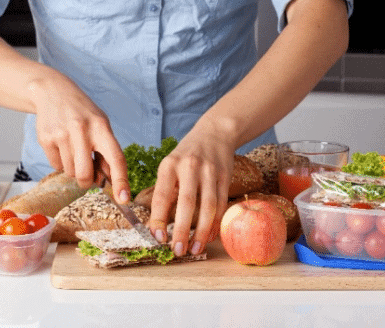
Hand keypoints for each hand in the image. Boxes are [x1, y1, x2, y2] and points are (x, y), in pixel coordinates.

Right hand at [31, 75, 129, 201]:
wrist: (52, 91)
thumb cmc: (82, 113)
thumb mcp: (100, 125)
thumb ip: (106, 151)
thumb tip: (110, 181)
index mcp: (101, 127)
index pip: (116, 158)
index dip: (121, 180)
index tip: (124, 198)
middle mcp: (82, 130)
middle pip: (85, 174)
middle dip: (87, 181)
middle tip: (88, 175)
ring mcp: (62, 134)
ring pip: (70, 172)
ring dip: (74, 169)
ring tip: (73, 149)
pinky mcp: (46, 138)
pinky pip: (56, 166)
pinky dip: (61, 162)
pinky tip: (61, 145)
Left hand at [149, 129, 235, 255]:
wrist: (215, 132)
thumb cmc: (187, 154)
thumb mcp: (170, 164)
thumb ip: (166, 189)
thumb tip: (159, 224)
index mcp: (169, 164)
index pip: (162, 195)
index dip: (159, 218)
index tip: (158, 238)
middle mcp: (190, 166)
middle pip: (187, 203)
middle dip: (182, 230)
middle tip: (177, 251)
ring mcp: (210, 171)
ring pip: (208, 207)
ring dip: (201, 232)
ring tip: (194, 249)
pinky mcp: (226, 176)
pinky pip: (221, 204)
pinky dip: (215, 223)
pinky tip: (209, 236)